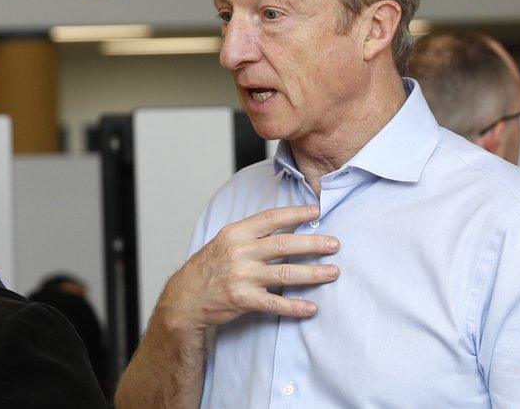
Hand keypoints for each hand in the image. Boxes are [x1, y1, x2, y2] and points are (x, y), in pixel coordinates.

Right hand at [158, 205, 338, 331]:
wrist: (185, 298)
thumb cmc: (208, 268)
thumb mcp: (224, 242)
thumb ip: (251, 234)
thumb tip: (284, 226)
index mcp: (236, 233)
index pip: (271, 218)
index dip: (296, 213)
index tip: (317, 211)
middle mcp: (240, 252)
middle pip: (284, 244)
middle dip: (313, 243)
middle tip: (334, 244)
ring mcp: (242, 277)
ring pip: (285, 273)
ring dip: (313, 274)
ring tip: (333, 272)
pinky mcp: (243, 300)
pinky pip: (275, 304)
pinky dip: (295, 307)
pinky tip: (311, 308)